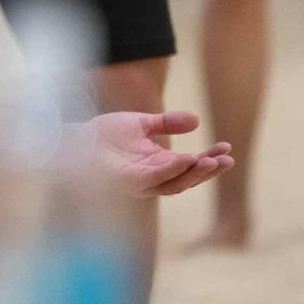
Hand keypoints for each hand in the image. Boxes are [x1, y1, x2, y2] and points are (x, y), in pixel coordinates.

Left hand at [74, 111, 233, 197]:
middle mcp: (153, 176)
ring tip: (211, 161)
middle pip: (187, 179)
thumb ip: (166, 123)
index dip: (210, 159)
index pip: (190, 165)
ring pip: (174, 183)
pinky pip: (154, 178)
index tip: (227, 147)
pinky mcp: (128, 181)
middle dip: (209, 170)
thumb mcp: (141, 124)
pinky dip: (172, 170)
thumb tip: (196, 120)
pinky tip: (186, 159)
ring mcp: (141, 181)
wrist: (75, 138)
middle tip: (228, 159)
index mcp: (158, 164)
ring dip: (194, 173)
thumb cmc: (104, 134)